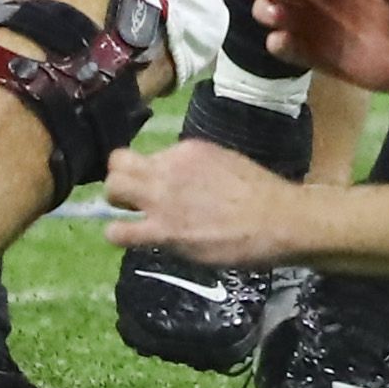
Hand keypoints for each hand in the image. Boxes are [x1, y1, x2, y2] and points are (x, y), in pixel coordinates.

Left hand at [102, 139, 302, 268]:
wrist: (275, 218)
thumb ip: (195, 169)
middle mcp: (169, 168)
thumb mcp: (223, 162)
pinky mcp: (164, 231)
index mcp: (186, 150)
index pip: (149, 154)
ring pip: (113, 189)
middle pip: (119, 163)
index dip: (146, 170)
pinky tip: (126, 237)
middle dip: (119, 178)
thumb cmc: (258, 192)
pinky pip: (121, 231)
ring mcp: (163, 199)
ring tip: (127, 215)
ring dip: (115, 202)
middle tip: (130, 197)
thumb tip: (181, 181)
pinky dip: (117, 233)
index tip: (152, 183)